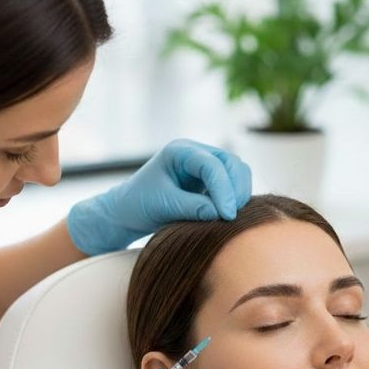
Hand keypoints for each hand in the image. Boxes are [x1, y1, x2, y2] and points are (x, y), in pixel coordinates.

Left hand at [66, 138, 251, 254]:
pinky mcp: (209, 181)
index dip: (223, 189)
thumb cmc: (139, 204)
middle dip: (236, 189)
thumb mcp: (164, 206)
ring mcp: (204, 166)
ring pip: (237, 172)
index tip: (226, 215)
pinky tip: (228, 215)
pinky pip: (233, 185)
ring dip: (239, 193)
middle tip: (232, 217)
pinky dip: (235, 198)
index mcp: (180, 151)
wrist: (128, 212)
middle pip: (231, 163)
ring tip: (231, 217)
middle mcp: (196, 153)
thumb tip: (222, 215)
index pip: (212, 165)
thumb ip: (193, 208)